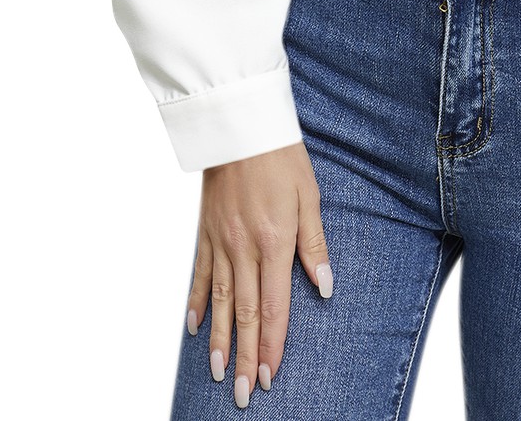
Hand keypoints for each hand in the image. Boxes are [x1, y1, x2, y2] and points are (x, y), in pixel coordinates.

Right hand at [187, 140, 331, 407]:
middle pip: (246, 313)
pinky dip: (199, 303)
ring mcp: (220, 243)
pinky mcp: (206, 232)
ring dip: (221, 341)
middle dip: (246, 357)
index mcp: (274, 241)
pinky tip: (197, 328)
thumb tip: (324, 285)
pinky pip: (201, 275)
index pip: (274, 306)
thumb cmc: (281, 157)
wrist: (241, 126)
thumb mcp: (309, 196)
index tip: (272, 374)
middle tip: (245, 394)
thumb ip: (314, 244)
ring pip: (221, 302)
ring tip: (221, 374)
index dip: (273, 344)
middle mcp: (244, 249)